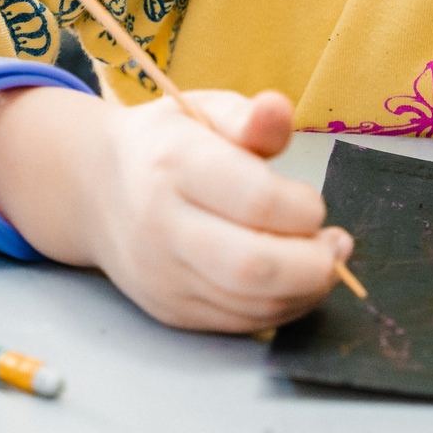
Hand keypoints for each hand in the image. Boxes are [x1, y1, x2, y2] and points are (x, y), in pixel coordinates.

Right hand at [79, 87, 354, 332]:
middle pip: (252, 267)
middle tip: (335, 244)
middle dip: (313, 264)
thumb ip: (250, 117)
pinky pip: (239, 323)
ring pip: (251, 304)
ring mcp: (163, 276)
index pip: (255, 201)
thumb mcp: (205, 111)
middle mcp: (162, 226)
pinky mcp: (170, 310)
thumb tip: (279, 109)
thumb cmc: (167, 144)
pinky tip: (293, 280)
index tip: (312, 202)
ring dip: (305, 290)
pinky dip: (280, 306)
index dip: (303, 208)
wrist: (97, 190)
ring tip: (322, 260)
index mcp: (174, 165)